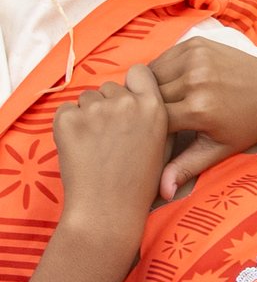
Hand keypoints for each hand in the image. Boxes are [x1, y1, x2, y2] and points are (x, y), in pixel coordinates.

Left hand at [52, 64, 170, 237]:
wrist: (109, 209)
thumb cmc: (140, 184)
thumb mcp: (163, 149)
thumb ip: (155, 117)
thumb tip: (143, 97)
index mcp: (153, 109)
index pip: (139, 72)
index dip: (134, 85)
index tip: (131, 102)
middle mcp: (125, 104)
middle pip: (111, 88)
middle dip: (110, 105)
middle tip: (114, 138)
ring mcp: (94, 110)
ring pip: (88, 98)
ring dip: (90, 115)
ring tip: (98, 146)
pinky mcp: (67, 118)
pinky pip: (67, 110)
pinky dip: (71, 125)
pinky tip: (83, 148)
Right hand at [147, 38, 256, 200]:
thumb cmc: (249, 127)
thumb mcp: (219, 149)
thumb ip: (186, 166)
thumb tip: (161, 192)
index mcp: (199, 111)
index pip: (152, 120)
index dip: (147, 128)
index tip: (150, 134)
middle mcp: (195, 81)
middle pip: (149, 95)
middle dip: (147, 107)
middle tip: (151, 116)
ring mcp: (195, 59)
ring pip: (152, 73)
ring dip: (152, 86)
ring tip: (161, 100)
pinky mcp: (195, 44)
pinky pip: (165, 57)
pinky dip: (163, 69)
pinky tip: (175, 82)